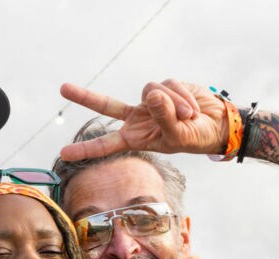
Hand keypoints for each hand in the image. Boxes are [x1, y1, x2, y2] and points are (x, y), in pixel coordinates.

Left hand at [57, 79, 229, 161]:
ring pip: (151, 91)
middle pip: (106, 106)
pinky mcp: (164, 87)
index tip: (63, 154)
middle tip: (63, 88)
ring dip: (173, 103)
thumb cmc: (194, 138)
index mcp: (135, 138)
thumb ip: (164, 118)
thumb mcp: (178, 136)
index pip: (106, 144)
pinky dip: (183, 96)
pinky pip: (168, 85)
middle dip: (85, 97)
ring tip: (189, 116)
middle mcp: (137, 118)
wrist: (215, 124)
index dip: (86, 149)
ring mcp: (149, 101)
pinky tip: (193, 107)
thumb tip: (153, 94)